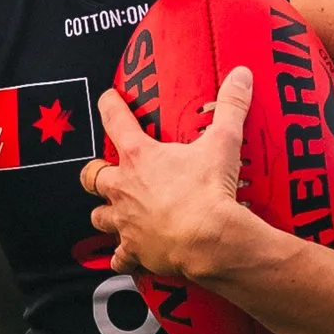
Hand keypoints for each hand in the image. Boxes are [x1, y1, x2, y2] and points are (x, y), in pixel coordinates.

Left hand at [84, 63, 258, 284]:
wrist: (208, 239)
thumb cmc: (208, 191)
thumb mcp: (223, 142)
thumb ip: (230, 107)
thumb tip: (241, 76)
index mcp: (139, 157)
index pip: (115, 120)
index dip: (110, 106)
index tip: (109, 99)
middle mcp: (124, 188)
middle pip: (92, 176)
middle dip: (97, 173)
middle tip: (105, 171)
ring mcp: (126, 222)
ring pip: (99, 217)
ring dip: (105, 213)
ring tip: (114, 212)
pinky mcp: (134, 250)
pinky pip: (119, 257)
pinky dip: (122, 256)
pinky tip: (127, 256)